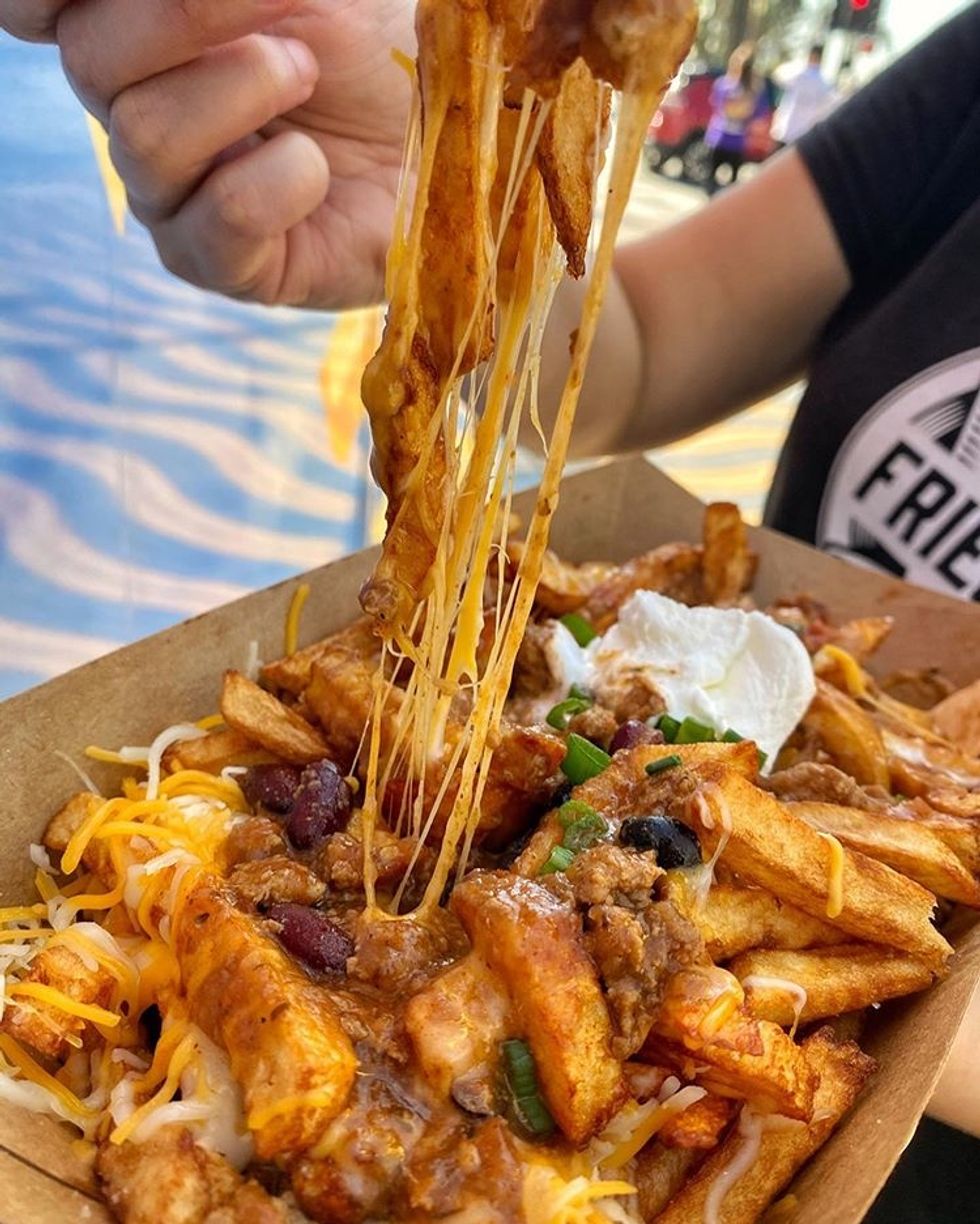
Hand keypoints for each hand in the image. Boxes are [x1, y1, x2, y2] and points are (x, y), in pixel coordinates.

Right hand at [0, 0, 414, 307]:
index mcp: (135, 36)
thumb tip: (145, 1)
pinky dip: (277, 179)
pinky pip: (216, 221)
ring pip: (144, 139)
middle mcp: (137, 113)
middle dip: (189, 14)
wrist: (454, 140)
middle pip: (91, 60)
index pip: (35, 12)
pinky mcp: (225, 268)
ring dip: (242, 88)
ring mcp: (174, 199)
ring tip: (307, 75)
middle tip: (291, 18)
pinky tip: (316, 166)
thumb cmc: (376, 45)